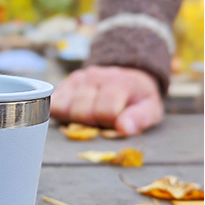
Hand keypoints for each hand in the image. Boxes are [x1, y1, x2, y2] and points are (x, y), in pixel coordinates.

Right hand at [50, 65, 164, 135]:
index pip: (105, 111)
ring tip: (92, 116)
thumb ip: (141, 118)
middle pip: (81, 112)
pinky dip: (62, 113)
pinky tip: (77, 113)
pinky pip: (54, 104)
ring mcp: (78, 78)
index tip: (117, 122)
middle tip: (103, 121)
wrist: (128, 76)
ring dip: (76, 119)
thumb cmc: (138, 98)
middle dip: (92, 123)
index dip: (110, 123)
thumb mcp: (151, 109)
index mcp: (118, 82)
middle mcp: (95, 76)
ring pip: (64, 109)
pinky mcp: (65, 83)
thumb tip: (124, 129)